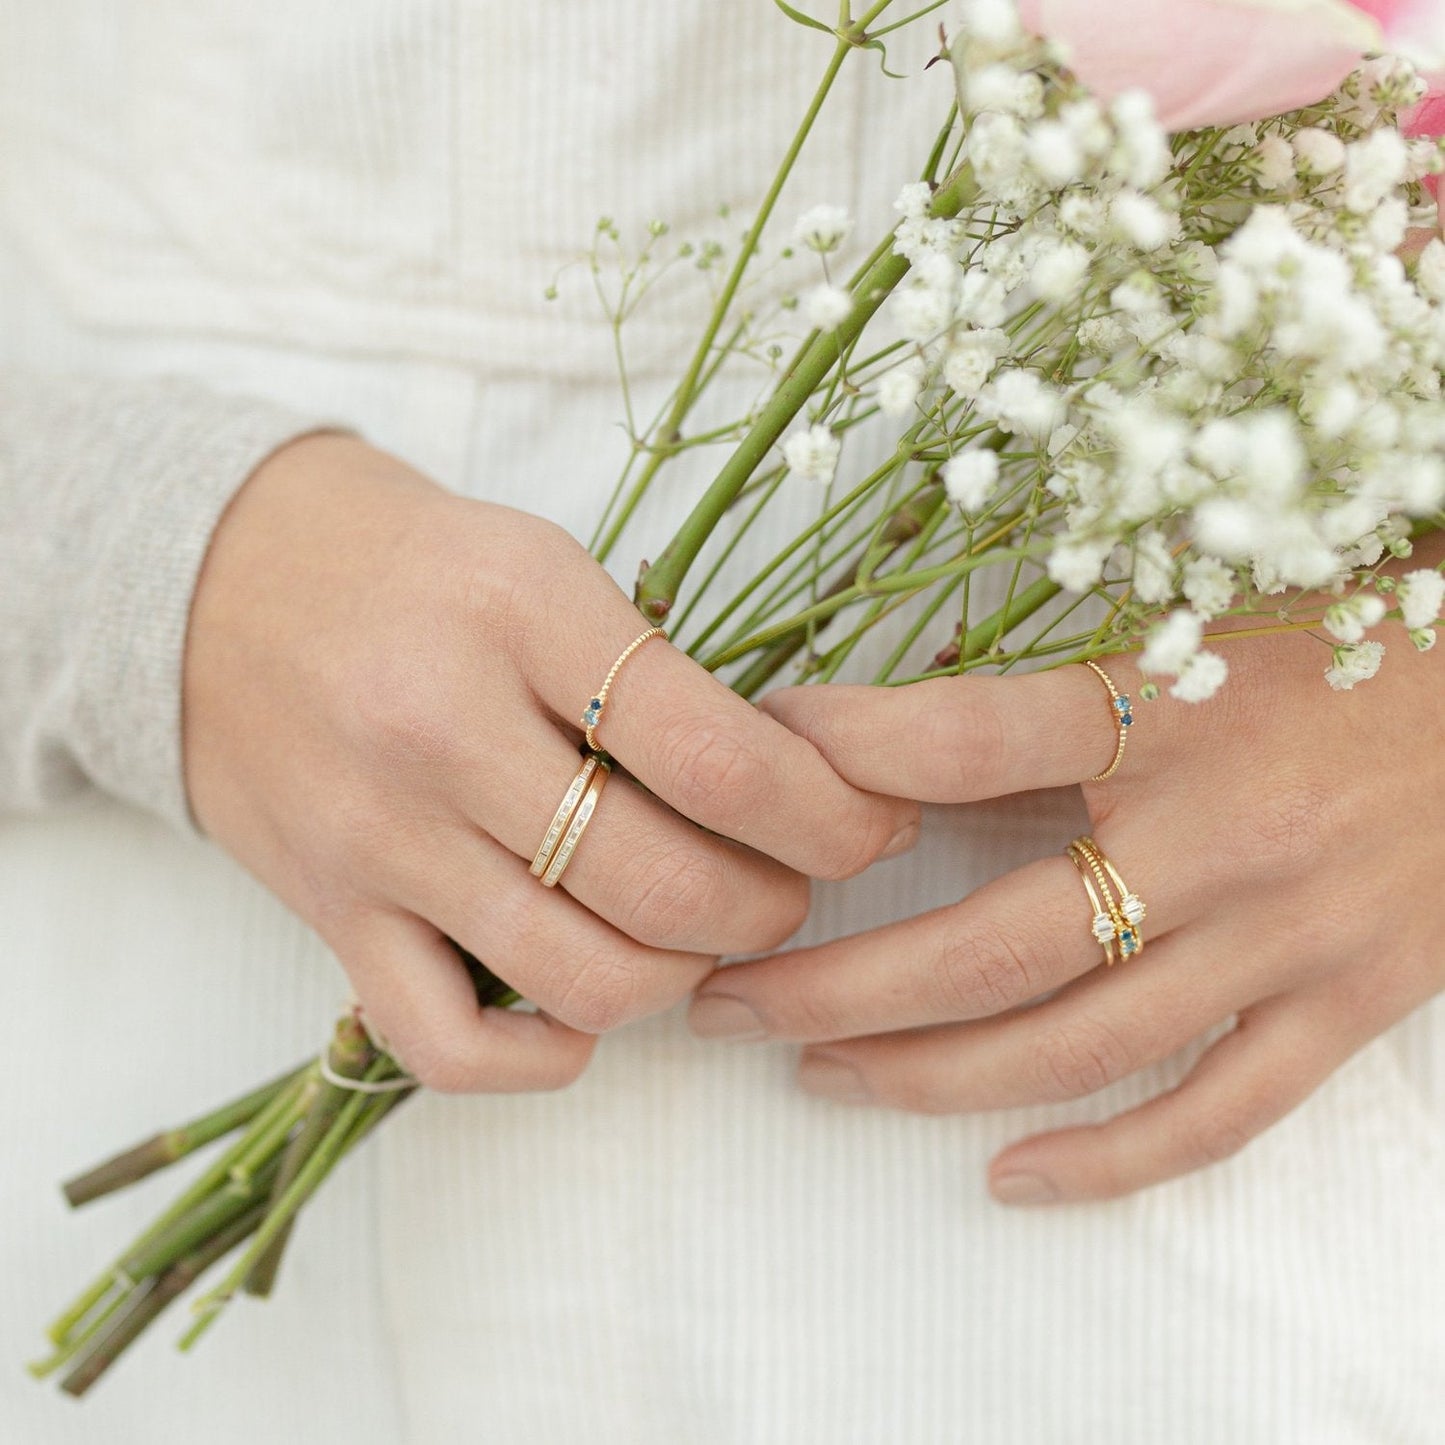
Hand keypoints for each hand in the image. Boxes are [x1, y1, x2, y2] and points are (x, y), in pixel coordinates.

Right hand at [182, 435, 916, 1092]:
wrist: (217, 577)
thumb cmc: (413, 561)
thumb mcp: (547, 562)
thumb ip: (656, 675)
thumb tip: (792, 787)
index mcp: (522, 615)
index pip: (721, 759)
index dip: (832, 816)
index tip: (873, 823)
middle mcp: (444, 733)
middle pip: (669, 889)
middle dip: (776, 909)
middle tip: (793, 883)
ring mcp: (380, 838)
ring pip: (581, 980)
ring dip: (685, 979)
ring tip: (704, 934)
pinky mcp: (329, 912)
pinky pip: (448, 1046)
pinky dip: (547, 1058)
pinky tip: (588, 1010)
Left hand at [686, 541, 1444, 1202]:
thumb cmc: (1343, 638)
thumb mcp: (1190, 632)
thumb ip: (1048, 698)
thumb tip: (883, 737)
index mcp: (1177, 708)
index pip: (974, 737)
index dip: (846, 756)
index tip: (748, 777)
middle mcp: (1227, 833)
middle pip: (994, 942)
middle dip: (836, 986)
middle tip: (724, 1003)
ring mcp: (1293, 936)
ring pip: (1079, 1045)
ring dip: (928, 1075)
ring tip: (817, 1074)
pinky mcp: (1351, 1006)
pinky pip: (1219, 1114)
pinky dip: (1109, 1162)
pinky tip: (1007, 1177)